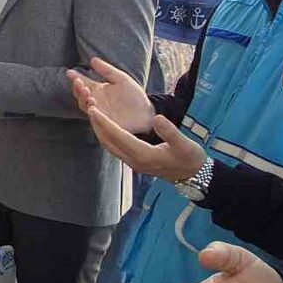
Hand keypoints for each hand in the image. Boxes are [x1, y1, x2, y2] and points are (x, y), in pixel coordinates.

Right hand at [67, 57, 155, 132]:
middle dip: (77, 89)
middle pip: (80, 95)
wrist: (147, 114)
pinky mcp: (103, 122)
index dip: (75, 78)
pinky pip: (94, 118)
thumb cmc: (134, 97)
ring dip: (83, 99)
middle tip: (79, 83)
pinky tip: (92, 104)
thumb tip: (92, 59)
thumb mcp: (121, 79)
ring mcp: (99, 112)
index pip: (83, 83)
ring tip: (87, 92)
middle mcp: (96, 101)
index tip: (69, 72)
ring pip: (84, 106)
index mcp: (99, 90)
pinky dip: (92, 111)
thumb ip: (107, 70)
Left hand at [86, 104, 207, 181]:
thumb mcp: (185, 144)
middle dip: (97, 125)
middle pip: (109, 142)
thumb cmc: (191, 159)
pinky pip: (116, 148)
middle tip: (88, 107)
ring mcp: (134, 163)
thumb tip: (157, 118)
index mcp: (144, 155)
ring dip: (100, 130)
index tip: (93, 109)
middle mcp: (135, 161)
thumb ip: (170, 132)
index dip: (104, 122)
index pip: (118, 136)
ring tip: (93, 114)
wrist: (194, 176)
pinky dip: (108, 136)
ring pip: (110, 146)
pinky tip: (106, 126)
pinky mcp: (136, 162)